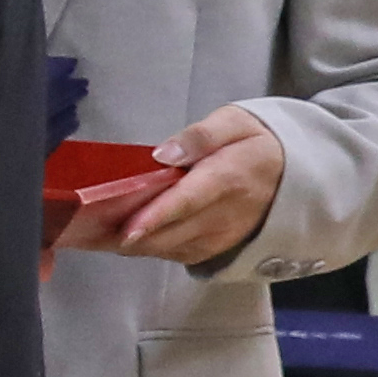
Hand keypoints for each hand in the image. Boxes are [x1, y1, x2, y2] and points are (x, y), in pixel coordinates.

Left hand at [57, 100, 286, 271]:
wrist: (299, 176)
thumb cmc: (257, 144)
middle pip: (167, 233)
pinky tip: (118, 235)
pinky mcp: (214, 248)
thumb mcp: (236, 123)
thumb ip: (201, 136)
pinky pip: (173, 254)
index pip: (186, 202)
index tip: (125, 229)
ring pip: (166, 248)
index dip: (154, 218)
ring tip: (86, 233)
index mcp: (227, 179)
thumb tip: (163, 154)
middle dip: (123, 234)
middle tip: (78, 228)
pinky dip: (146, 247)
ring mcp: (219, 237)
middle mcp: (223, 215)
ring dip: (127, 244)